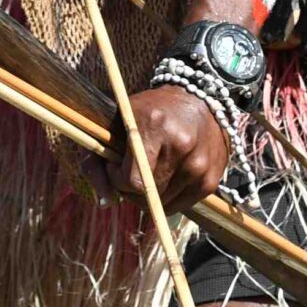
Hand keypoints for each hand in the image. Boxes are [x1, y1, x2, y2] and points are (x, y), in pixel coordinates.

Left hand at [110, 84, 231, 214]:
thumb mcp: (117, 123)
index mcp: (155, 126)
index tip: (116, 166)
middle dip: (131, 189)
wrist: (198, 101)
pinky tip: (168, 174)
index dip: (118, 180)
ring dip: (150, 194)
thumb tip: (104, 203)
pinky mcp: (210, 180)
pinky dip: (168, 197)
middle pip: (147, 195)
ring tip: (151, 170)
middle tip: (132, 169)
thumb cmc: (150, 112)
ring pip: (163, 204)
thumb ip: (96, 161)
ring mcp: (199, 165)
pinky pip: (180, 205)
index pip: (133, 180)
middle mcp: (181, 146)